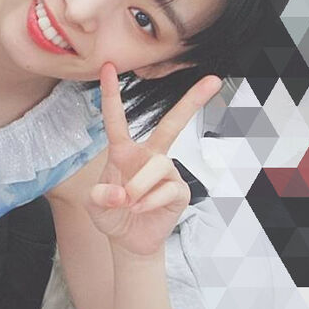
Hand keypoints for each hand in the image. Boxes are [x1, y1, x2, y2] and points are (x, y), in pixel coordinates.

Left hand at [86, 64, 221, 255]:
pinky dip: (149, 203)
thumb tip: (120, 192)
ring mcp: (167, 172)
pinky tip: (141, 210)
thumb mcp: (94, 206)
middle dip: (192, 102)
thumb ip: (99, 196)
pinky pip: (166, 190)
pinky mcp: (180, 191)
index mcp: (124, 151)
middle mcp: (148, 156)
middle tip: (213, 80)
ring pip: (158, 166)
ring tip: (129, 203)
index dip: (111, 94)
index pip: (116, 119)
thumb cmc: (111, 215)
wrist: (128, 241)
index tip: (107, 67)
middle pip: (171, 125)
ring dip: (138, 187)